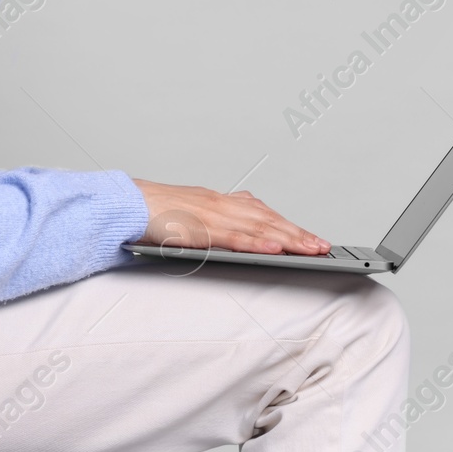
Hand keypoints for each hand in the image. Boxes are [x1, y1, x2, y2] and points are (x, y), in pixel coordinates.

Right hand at [129, 178, 330, 255]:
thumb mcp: (194, 211)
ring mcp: (212, 215)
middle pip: (268, 219)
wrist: (128, 204)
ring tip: (311, 250)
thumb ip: (220, 215)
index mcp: (220, 202)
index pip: (264, 213)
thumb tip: (245, 218)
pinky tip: (275, 249)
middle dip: (299, 234)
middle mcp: (221, 204)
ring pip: (258, 227)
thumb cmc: (157, 212)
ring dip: (288, 239)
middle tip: (324, 247)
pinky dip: (257, 242)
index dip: (291, 226)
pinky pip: (234, 237)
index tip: (313, 238)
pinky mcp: (201, 229)